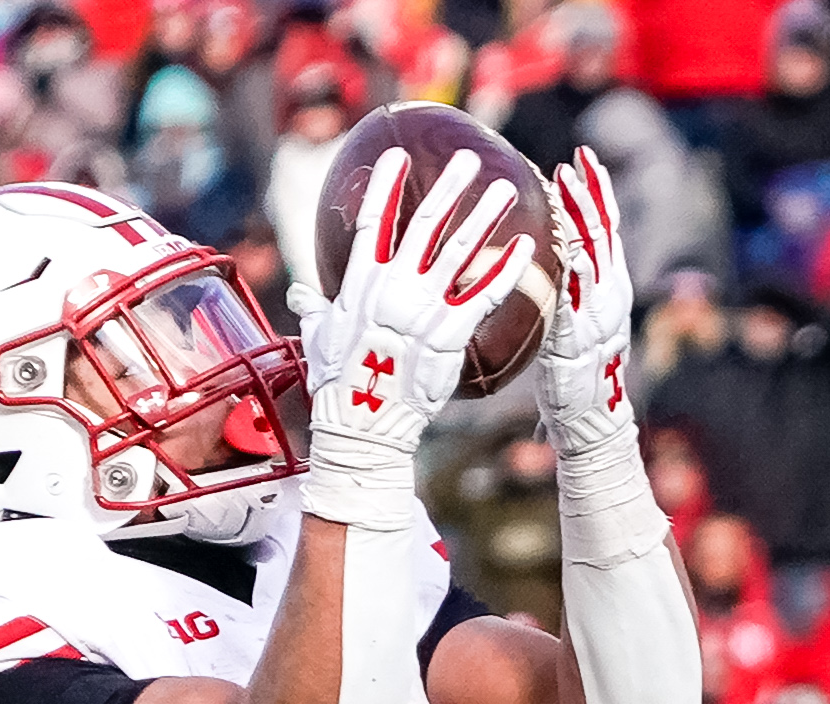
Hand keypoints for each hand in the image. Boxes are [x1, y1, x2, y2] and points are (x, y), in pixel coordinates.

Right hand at [296, 145, 527, 523]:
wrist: (365, 423)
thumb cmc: (339, 384)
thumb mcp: (320, 338)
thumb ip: (318, 309)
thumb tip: (304, 297)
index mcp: (360, 282)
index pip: (373, 221)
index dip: (385, 185)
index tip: (397, 154)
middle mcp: (393, 286)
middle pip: (426, 224)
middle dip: (448, 186)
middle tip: (468, 158)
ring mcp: (423, 308)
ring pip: (461, 250)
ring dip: (485, 215)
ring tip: (505, 189)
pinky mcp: (450, 332)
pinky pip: (484, 293)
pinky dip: (506, 268)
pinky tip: (525, 247)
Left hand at [539, 146, 635, 454]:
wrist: (590, 419)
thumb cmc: (574, 377)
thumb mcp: (571, 325)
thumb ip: (567, 294)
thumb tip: (552, 270)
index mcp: (609, 288)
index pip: (605, 229)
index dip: (596, 194)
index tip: (584, 160)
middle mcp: (611, 293)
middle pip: (603, 230)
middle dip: (591, 191)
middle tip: (577, 157)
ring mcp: (599, 309)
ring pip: (593, 249)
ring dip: (581, 213)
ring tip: (567, 180)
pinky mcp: (582, 330)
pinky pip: (580, 289)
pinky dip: (578, 262)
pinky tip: (570, 239)